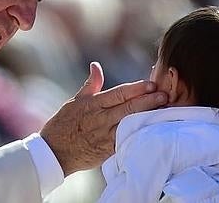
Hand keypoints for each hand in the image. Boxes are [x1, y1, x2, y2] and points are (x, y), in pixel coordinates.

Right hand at [40, 62, 167, 175]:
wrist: (53, 152)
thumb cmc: (64, 124)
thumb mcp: (75, 101)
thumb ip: (91, 84)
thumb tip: (96, 65)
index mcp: (93, 104)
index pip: (118, 94)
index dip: (136, 89)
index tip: (152, 84)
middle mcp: (100, 119)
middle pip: (128, 108)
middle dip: (148, 101)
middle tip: (165, 95)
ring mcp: (105, 136)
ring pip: (130, 124)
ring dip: (147, 117)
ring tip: (164, 111)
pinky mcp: (108, 151)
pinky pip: (126, 141)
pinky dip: (139, 135)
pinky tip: (153, 131)